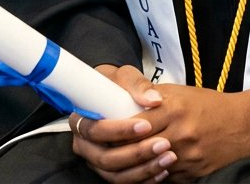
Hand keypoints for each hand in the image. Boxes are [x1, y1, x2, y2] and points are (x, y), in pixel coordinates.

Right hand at [70, 65, 170, 182]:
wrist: (117, 97)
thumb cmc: (118, 85)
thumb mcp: (125, 76)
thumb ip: (137, 84)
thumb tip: (154, 99)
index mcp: (81, 121)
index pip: (94, 131)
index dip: (119, 131)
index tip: (145, 125)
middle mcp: (85, 146)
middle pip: (105, 158)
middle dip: (136, 153)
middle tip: (163, 144)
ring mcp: (97, 161)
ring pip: (116, 175)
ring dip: (144, 169)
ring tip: (168, 158)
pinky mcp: (111, 171)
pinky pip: (125, 182)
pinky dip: (144, 180)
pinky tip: (162, 171)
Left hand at [73, 74, 249, 182]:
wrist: (242, 125)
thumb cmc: (208, 104)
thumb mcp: (180, 92)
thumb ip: (151, 98)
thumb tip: (121, 101)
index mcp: (172, 109)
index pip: (132, 123)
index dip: (109, 127)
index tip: (93, 125)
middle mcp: (177, 134)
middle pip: (133, 150)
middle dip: (110, 152)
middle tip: (92, 148)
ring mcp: (184, 157)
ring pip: (144, 170)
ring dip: (124, 168)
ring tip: (108, 163)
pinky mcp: (190, 175)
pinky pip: (160, 180)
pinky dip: (146, 177)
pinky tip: (135, 172)